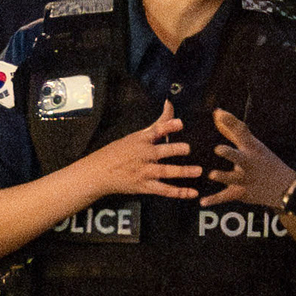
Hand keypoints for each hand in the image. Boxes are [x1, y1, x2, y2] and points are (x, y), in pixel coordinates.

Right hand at [75, 113, 201, 200]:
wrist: (98, 173)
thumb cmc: (119, 151)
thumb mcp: (136, 135)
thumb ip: (158, 123)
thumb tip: (169, 103)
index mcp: (140, 140)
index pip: (155, 131)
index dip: (168, 126)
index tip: (180, 123)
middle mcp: (143, 155)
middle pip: (161, 152)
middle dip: (175, 150)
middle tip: (188, 149)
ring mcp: (144, 172)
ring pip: (165, 172)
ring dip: (182, 172)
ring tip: (198, 170)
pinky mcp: (145, 186)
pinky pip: (164, 190)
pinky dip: (179, 192)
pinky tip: (193, 193)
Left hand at [206, 107, 295, 209]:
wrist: (283, 187)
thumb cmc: (262, 161)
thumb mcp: (252, 145)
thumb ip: (231, 130)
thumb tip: (217, 112)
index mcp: (251, 148)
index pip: (241, 132)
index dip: (230, 122)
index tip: (218, 113)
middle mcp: (248, 162)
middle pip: (239, 157)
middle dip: (229, 154)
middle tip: (218, 149)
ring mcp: (245, 179)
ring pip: (233, 178)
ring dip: (223, 176)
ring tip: (212, 174)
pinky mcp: (241, 193)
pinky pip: (226, 197)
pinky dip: (214, 200)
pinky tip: (202, 201)